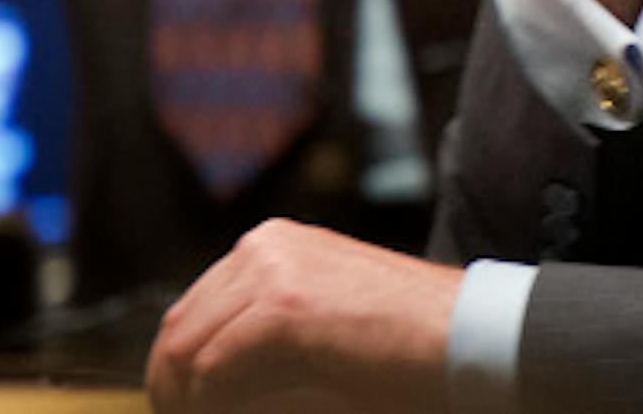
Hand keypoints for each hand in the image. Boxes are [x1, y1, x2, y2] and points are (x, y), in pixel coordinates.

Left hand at [145, 219, 459, 413]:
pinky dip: (211, 406)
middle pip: (178, 330)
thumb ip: (268, 332)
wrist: (469, 334)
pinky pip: (213, 371)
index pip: (191, 312)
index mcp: (275, 244)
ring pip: (187, 352)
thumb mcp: (326, 321)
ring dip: (189, 401)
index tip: (186, 411)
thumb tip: (202, 384)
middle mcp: (266, 246)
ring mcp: (273, 272)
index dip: (178, 372)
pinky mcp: (284, 309)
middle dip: (173, 389)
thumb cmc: (410, 343)